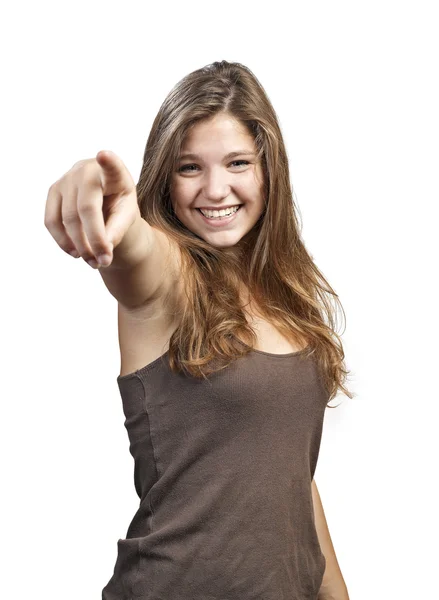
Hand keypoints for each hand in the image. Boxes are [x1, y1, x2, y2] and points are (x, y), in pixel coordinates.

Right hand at [44, 150, 139, 268]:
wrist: (103, 201)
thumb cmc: (118, 206)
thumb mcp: (126, 217)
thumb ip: (118, 230)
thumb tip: (103, 250)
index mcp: (115, 173)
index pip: (112, 166)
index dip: (108, 162)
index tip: (104, 155)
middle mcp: (87, 170)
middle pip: (86, 209)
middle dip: (94, 240)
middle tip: (103, 262)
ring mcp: (67, 178)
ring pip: (67, 218)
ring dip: (79, 245)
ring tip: (93, 262)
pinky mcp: (53, 191)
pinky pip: (51, 221)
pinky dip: (62, 241)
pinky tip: (75, 252)